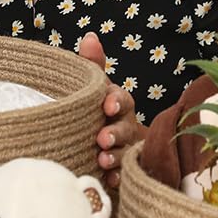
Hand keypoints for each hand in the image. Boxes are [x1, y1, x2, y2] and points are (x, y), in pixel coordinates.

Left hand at [77, 32, 145, 190]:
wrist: (105, 145)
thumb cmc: (97, 112)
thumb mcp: (94, 88)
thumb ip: (93, 65)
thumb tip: (90, 37)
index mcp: (118, 104)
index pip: (122, 99)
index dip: (117, 101)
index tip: (107, 105)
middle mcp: (127, 125)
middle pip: (126, 127)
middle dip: (115, 132)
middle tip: (102, 139)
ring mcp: (128, 149)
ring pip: (126, 152)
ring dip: (115, 156)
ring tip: (102, 159)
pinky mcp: (125, 170)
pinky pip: (125, 175)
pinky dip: (117, 177)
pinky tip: (109, 180)